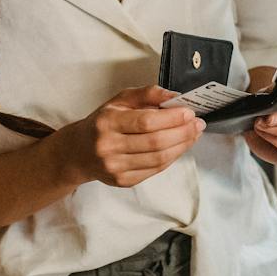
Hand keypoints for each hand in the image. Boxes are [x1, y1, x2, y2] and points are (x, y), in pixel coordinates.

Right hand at [58, 86, 204, 187]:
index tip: (189, 112)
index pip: (145, 122)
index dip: (171, 118)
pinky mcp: (123, 181)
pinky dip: (172, 157)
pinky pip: (155, 170)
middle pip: (155, 142)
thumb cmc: (103, 122)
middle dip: (183, 133)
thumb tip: (175, 96)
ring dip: (182, 146)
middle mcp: (109, 147)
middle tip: (198, 124)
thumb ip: (147, 94)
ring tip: (194, 134)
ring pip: (158, 159)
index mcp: (107, 122)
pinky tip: (179, 147)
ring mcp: (115, 168)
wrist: (78, 152)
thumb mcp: (120, 100)